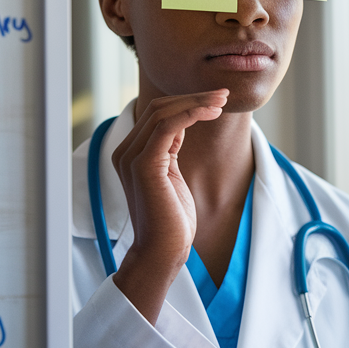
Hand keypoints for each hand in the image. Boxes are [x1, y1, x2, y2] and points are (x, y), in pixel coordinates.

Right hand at [110, 90, 227, 323]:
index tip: (215, 99)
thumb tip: (182, 122)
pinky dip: (191, 113)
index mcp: (130, 153)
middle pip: (159, 108)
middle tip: (224, 94)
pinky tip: (211, 111)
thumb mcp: (171, 175)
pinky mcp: (144, 165)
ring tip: (223, 100)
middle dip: (194, 96)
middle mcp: (125, 152)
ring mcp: (132, 157)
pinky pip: (168, 126)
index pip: (156, 114)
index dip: (187, 101)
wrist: (162, 253)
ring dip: (197, 101)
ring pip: (164, 112)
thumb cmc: (171, 220)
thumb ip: (169, 148)